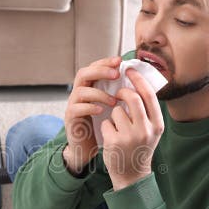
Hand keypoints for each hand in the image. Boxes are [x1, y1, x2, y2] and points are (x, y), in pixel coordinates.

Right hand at [63, 56, 120, 173]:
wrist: (87, 146)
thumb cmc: (101, 125)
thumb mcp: (111, 107)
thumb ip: (118, 93)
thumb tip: (137, 81)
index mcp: (89, 87)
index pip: (93, 67)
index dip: (105, 62)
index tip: (119, 61)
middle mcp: (79, 93)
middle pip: (83, 74)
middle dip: (101, 71)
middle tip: (116, 75)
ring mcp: (73, 105)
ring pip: (80, 91)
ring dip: (99, 93)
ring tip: (113, 101)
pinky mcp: (70, 118)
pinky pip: (76, 108)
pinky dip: (89, 107)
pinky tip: (101, 111)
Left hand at [101, 68, 164, 190]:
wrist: (132, 175)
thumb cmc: (139, 148)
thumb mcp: (151, 130)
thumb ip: (147, 111)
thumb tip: (137, 83)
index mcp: (157, 124)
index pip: (148, 94)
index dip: (138, 79)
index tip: (129, 70)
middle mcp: (146, 129)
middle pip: (132, 98)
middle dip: (122, 92)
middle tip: (118, 93)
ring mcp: (130, 136)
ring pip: (116, 111)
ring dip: (114, 115)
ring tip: (118, 127)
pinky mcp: (115, 142)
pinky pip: (106, 123)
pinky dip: (106, 127)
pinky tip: (112, 137)